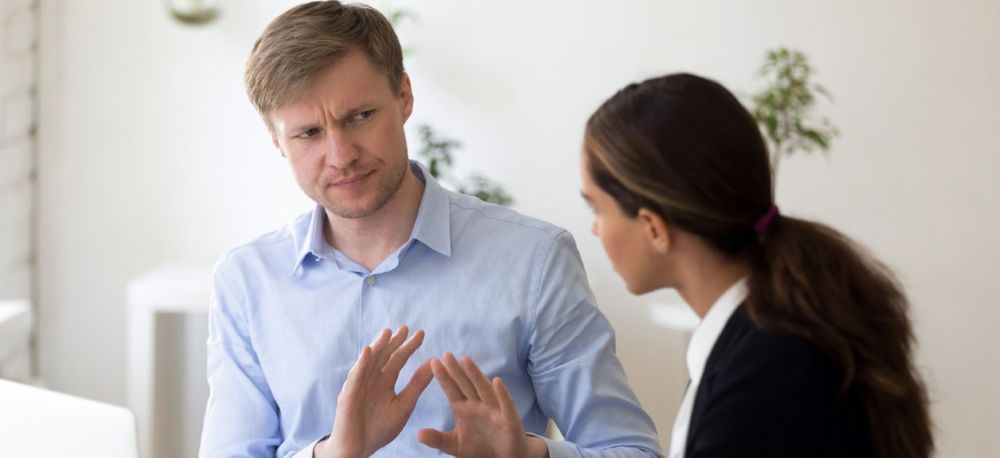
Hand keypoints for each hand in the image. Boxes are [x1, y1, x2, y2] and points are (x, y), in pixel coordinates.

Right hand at [316, 326, 432, 457]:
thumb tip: (433, 363)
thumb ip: (417, 384)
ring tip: (388, 332)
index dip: (408, 346)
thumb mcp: (404, 405)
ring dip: (378, 346)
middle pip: (384, 356)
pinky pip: (355, 377)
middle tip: (406, 327)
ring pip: (369, 362)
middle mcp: (371, 379)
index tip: (422, 333)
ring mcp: (358, 385)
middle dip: (394, 342)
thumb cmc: (379, 429)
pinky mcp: (348, 395)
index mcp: (385, 381)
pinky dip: (361, 363)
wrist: (359, 450)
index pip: (398, 359)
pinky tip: (368, 351)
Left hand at [417, 353, 543, 457]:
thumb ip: (438, 439)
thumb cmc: (479, 448)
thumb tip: (417, 434)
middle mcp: (478, 405)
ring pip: (483, 389)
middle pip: (466, 384)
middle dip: (456, 370)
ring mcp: (494, 410)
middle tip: (446, 354)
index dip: (444, 377)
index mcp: (464, 408)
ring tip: (466, 360)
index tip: (433, 362)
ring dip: (475, 375)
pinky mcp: (509, 419)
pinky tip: (496, 381)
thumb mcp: (454, 445)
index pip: (452, 390)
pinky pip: (505, 404)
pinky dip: (501, 393)